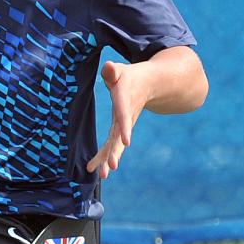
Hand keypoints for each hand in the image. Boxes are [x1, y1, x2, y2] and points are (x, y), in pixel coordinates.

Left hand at [86, 60, 148, 179]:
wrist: (148, 85)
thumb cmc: (129, 76)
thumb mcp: (121, 70)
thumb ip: (113, 71)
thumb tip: (108, 68)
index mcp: (125, 101)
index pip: (124, 114)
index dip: (125, 127)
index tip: (126, 141)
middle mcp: (125, 117)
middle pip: (120, 136)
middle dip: (115, 151)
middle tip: (111, 167)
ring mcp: (123, 126)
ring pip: (116, 145)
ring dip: (109, 159)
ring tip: (103, 175)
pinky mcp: (119, 130)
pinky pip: (112, 145)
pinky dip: (104, 157)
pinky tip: (95, 170)